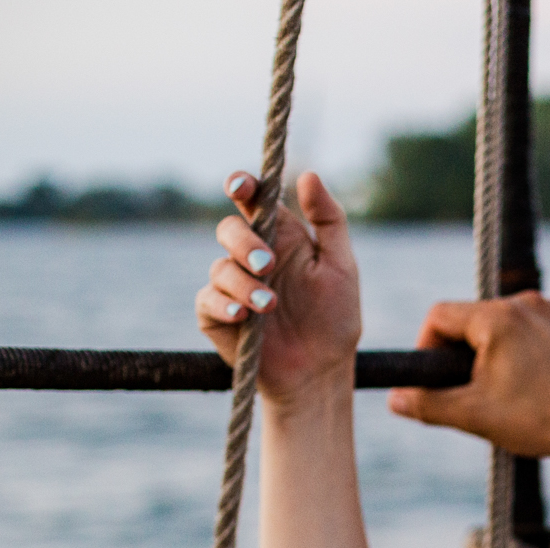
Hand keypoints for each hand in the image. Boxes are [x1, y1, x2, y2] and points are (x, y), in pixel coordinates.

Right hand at [196, 171, 361, 405]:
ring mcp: (231, 286)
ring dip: (244, 284)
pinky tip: (243, 315)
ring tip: (271, 305)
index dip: (241, 186)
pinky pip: (207, 301)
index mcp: (280, 237)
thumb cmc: (334, 318)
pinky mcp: (217, 316)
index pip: (252, 201)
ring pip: (219, 267)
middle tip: (268, 264)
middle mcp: (250, 257)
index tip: (240, 186)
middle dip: (243, 242)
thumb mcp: (342, 266)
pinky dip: (224, 304)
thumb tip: (309, 174)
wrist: (321, 371)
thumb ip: (329, 220)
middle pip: (228, 229)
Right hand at [388, 293, 549, 466]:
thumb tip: (397, 399)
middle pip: (480, 318)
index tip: (438, 372)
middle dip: (472, 350)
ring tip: (518, 385)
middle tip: (479, 387)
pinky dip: (544, 346)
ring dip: (509, 347)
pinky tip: (548, 376)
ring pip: (517, 322)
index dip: (428, 343)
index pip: (441, 315)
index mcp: (495, 318)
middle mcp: (528, 302)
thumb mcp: (474, 415)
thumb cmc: (540, 420)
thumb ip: (428, 403)